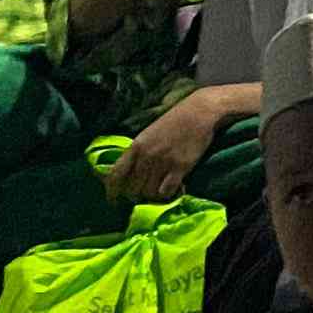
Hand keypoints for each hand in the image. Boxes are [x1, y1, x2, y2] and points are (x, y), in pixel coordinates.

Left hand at [104, 95, 225, 200]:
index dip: (112, 191)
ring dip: (153, 196)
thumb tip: (128, 174)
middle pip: (132, 189)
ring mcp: (163, 161)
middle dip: (136, 196)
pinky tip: (174, 188)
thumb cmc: (174, 122)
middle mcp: (147, 155)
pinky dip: (168, 195)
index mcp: (136, 146)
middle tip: (144, 194)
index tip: (115, 200)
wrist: (200, 111)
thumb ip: (137, 153)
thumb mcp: (148, 134)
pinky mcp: (180, 167)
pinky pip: (166, 192)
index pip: (116, 175)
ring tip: (160, 190)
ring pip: (149, 193)